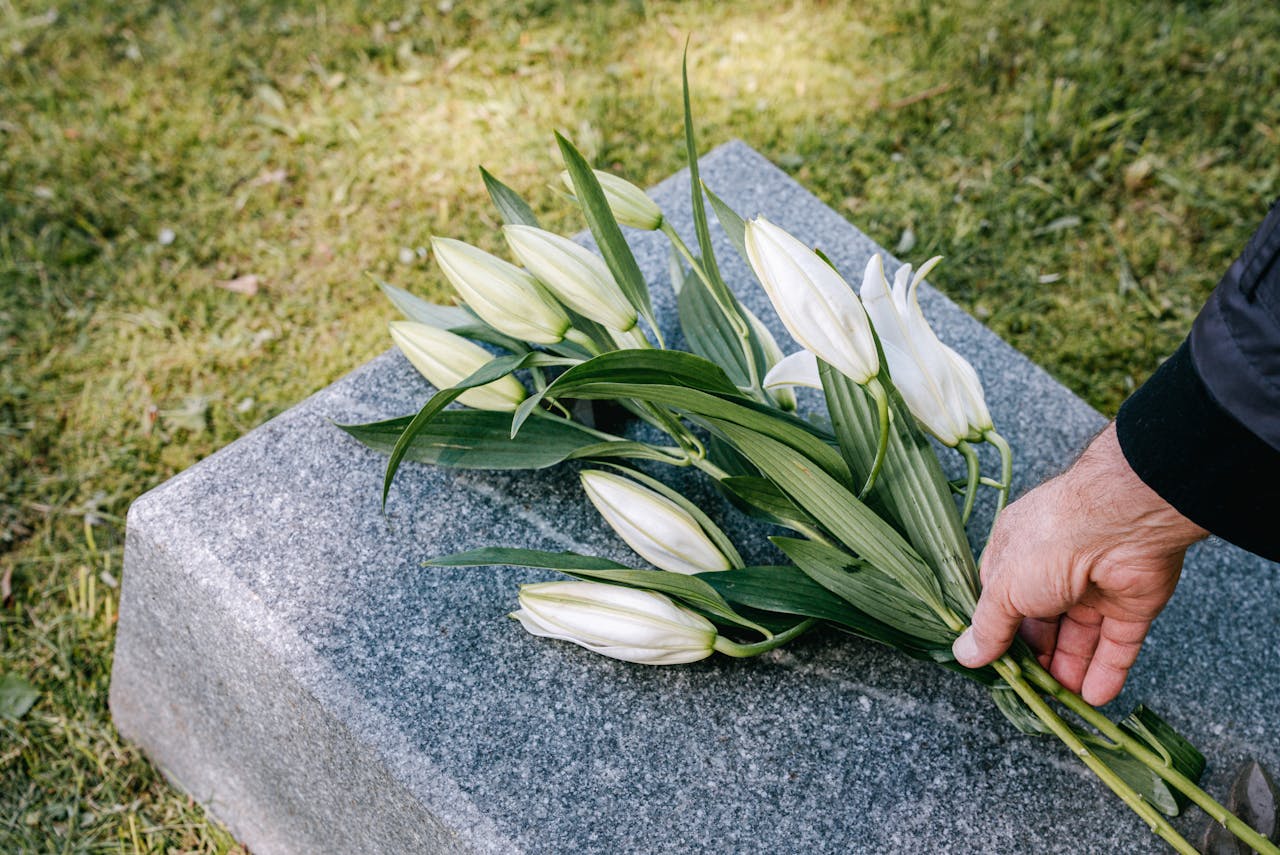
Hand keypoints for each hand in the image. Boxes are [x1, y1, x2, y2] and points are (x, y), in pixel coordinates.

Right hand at [952, 422, 1207, 704]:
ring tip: (1061, 701)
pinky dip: (1107, 671)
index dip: (999, 635)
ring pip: (1080, 638)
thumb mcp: (1004, 589)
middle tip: (1029, 691)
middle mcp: (1054, 571)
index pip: (1004, 603)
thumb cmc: (1049, 544)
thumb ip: (989, 626)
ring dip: (1070, 670)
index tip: (996, 667)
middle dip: (1036, 659)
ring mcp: (1094, 588)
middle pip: (1042, 625)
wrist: (1121, 523)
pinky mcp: (1131, 605)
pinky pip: (1117, 644)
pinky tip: (1095, 697)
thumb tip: (964, 653)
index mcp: (1017, 556)